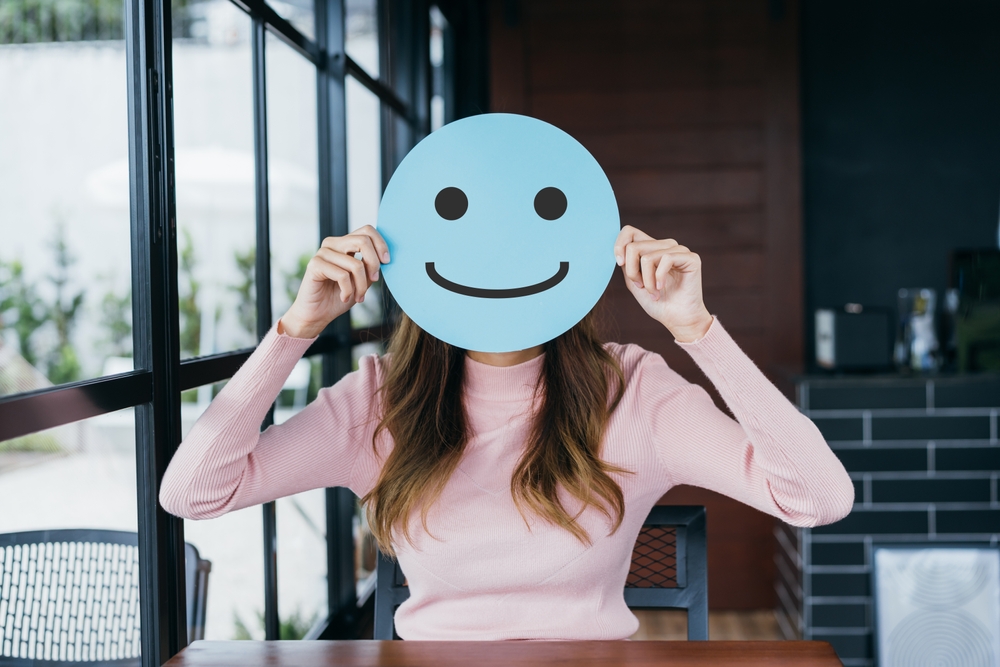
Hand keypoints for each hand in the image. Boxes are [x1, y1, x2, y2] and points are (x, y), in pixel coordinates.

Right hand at [279, 226, 389, 338]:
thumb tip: (384, 258)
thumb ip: (371, 267)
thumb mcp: (362, 281)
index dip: (381, 244)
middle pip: (363, 241)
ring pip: (355, 264)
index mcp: (344, 244)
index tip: (387, 262)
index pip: (367, 231)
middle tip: (374, 280)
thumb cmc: (339, 297)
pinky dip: (348, 290)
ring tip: (359, 297)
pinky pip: (342, 275)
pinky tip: (344, 297)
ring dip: (361, 285)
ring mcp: (323, 253)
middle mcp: (333, 244)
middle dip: (374, 263)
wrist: (317, 314)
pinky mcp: (315, 264)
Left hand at [614, 226, 712, 342]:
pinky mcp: (691, 258)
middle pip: (634, 247)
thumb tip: (618, 249)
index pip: (629, 231)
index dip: (619, 245)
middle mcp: (665, 245)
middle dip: (632, 272)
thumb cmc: (657, 303)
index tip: (620, 263)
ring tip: (653, 292)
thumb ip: (626, 263)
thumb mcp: (634, 281)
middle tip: (641, 287)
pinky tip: (662, 288)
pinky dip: (659, 278)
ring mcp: (679, 250)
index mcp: (651, 248)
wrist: (678, 319)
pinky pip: (666, 259)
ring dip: (646, 280)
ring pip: (648, 257)